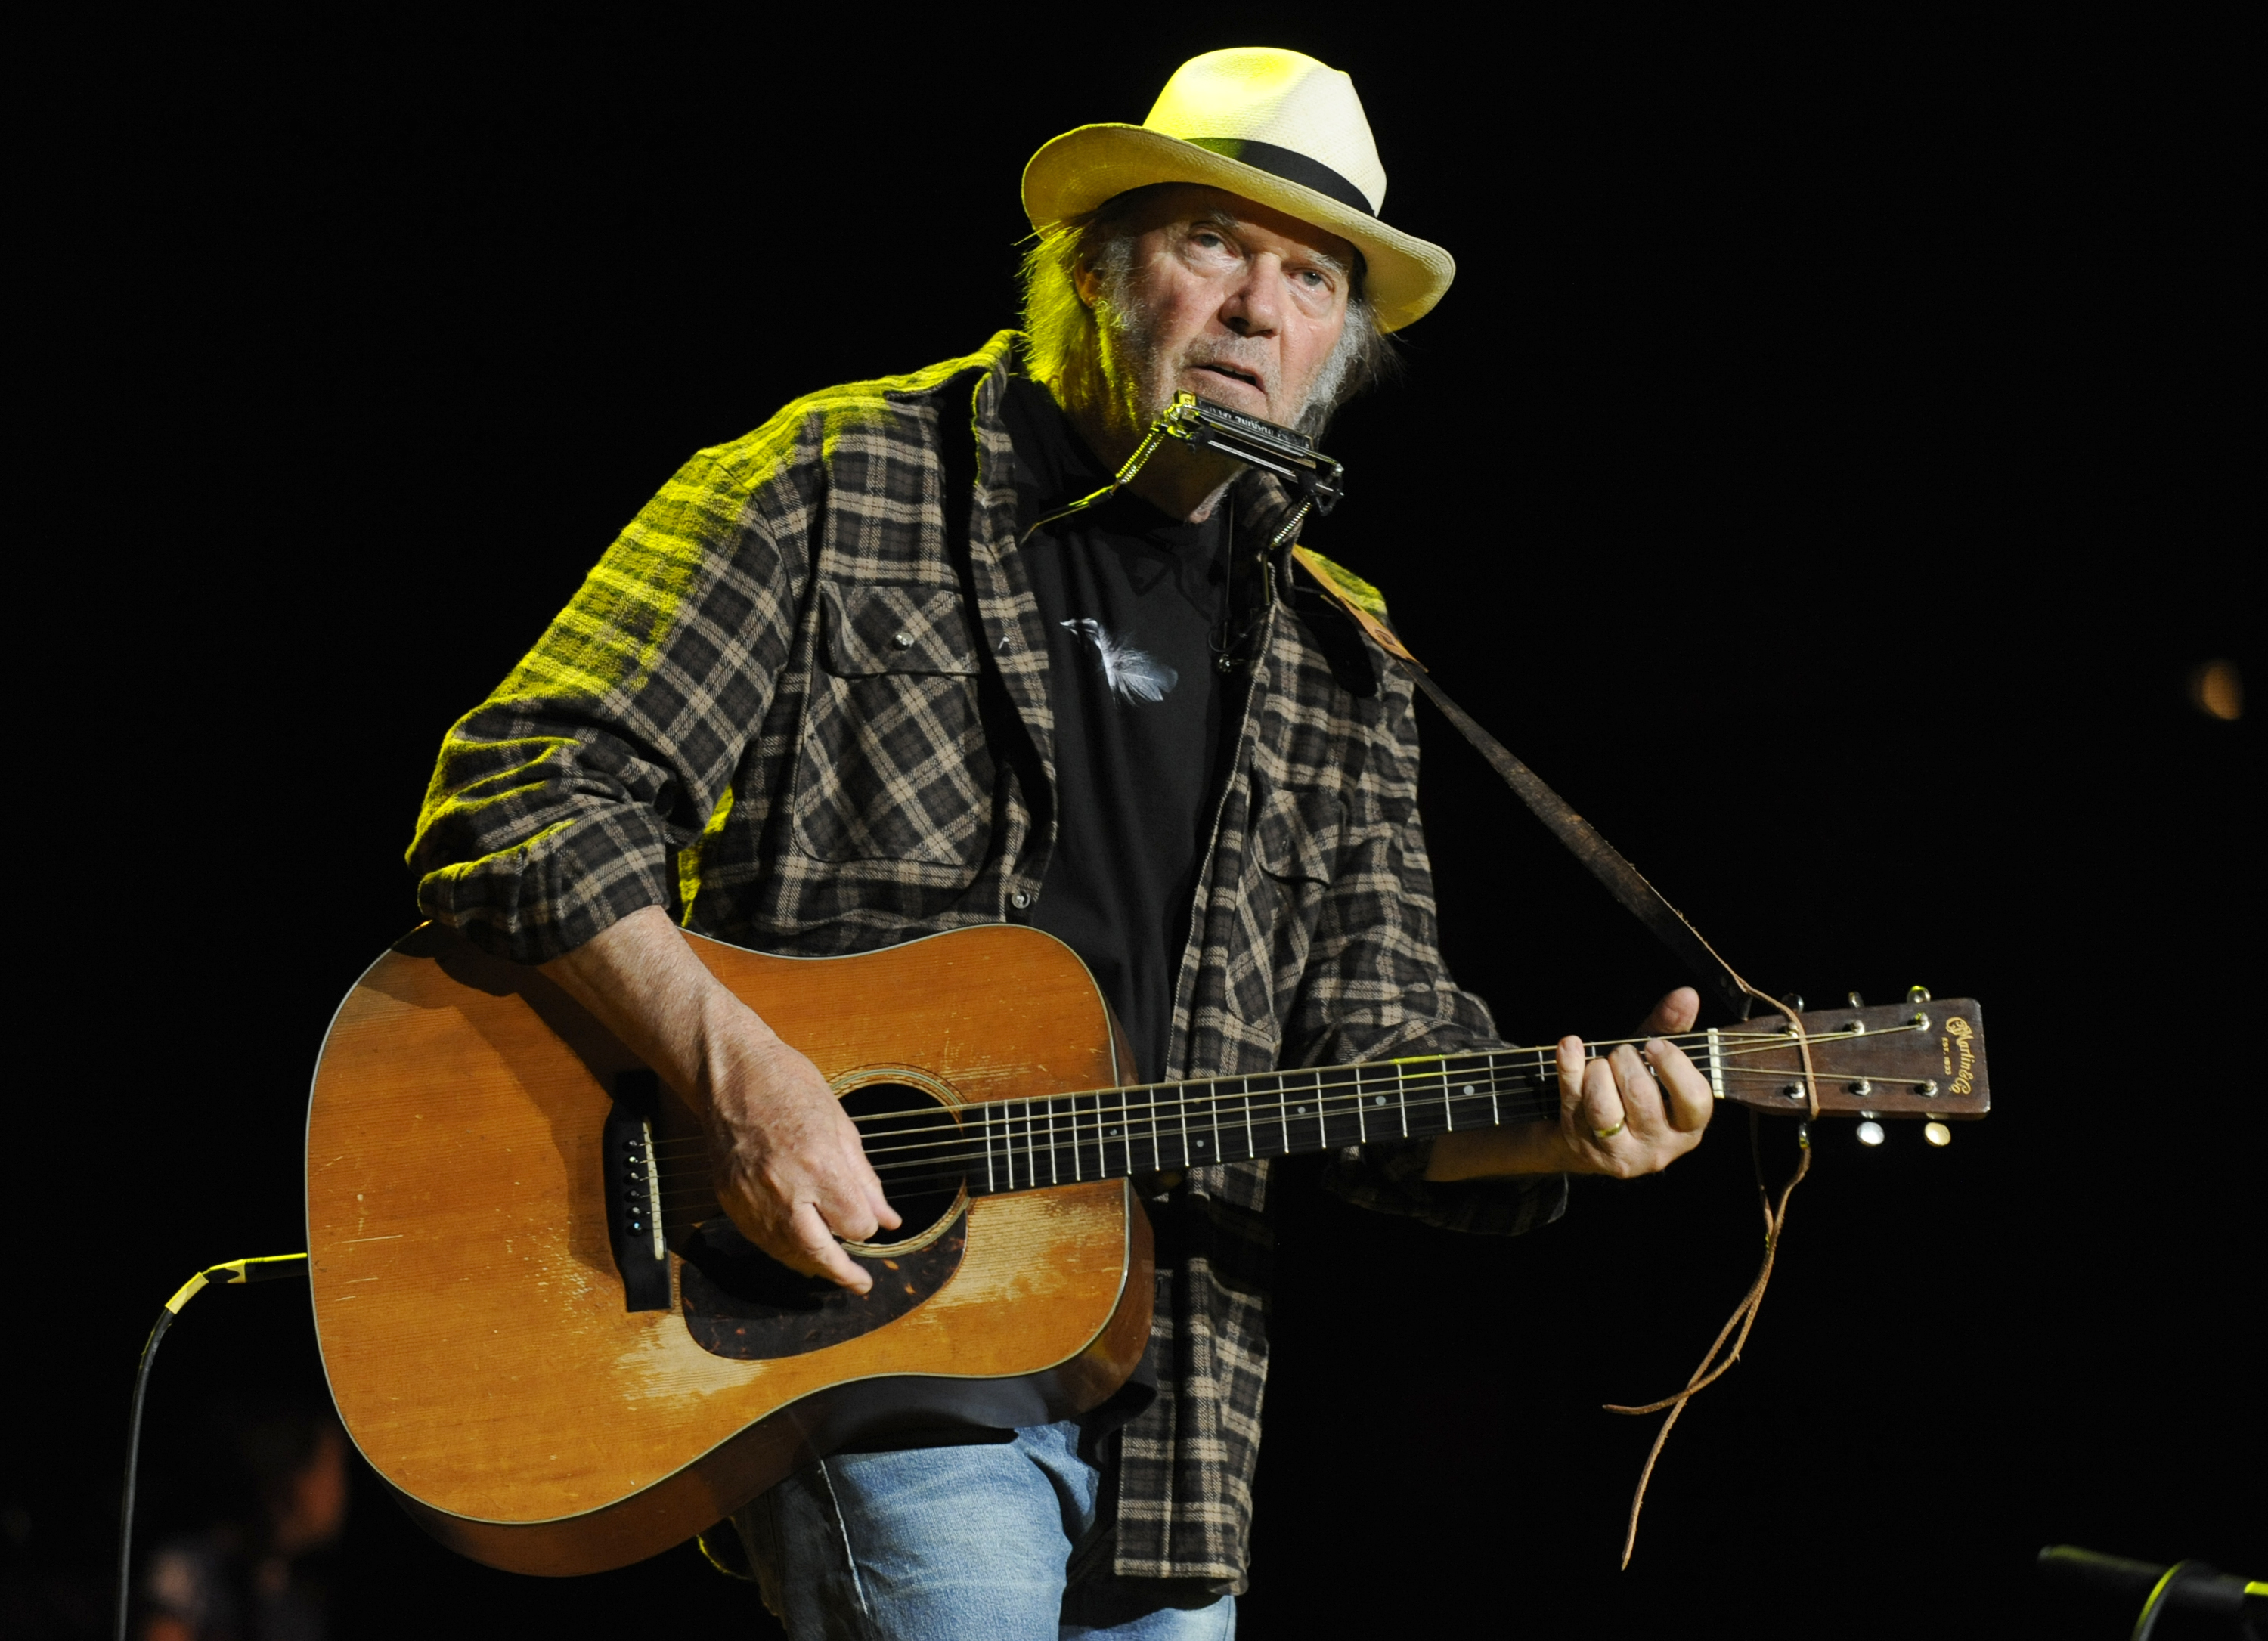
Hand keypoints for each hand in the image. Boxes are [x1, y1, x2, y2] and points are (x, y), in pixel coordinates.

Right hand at [695, 1000, 900, 1291]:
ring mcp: (752, 1199)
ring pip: (788, 1253)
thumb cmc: (789, 1087)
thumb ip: (865, 1180)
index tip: (872, 1220)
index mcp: (820, 1166)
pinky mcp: (730, 1201)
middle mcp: (785, 1189)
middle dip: (843, 1273)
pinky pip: (762, 1240)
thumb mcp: (842, 1127)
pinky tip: (799, 1247)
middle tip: (860, 1283)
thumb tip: (888, 1220)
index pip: (855, 1225)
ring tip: (833, 1269)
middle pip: (820, 1253)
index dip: (867, 1226)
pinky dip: (784, 1249)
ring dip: (813, 1266)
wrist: (730, 1074)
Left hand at [1551, 986, 1712, 1177]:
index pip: (1694, 1099)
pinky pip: (1572, 1100)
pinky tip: (1569, 1046)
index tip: (1654, 1045)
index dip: (1673, 1065)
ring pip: (1603, 1107)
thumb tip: (1686, 995)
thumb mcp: (1655, 1064)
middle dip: (1626, 1060)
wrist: (1591, 1136)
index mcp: (1687, 1128)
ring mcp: (1617, 1151)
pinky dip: (1568, 1066)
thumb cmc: (1634, 1091)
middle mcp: (1657, 1147)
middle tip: (1621, 1053)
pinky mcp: (1582, 1143)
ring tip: (1600, 1064)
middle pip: (1641, 1095)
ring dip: (1597, 1070)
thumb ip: (1671, 1029)